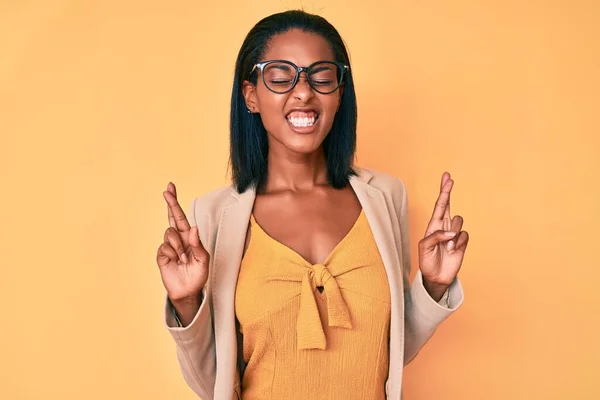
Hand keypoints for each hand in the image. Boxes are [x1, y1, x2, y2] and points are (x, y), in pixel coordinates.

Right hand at [156, 182, 208, 303]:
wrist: (188, 291)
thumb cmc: (198, 275)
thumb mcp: (203, 260)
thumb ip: (198, 245)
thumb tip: (193, 228)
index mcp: (189, 237)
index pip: (181, 217)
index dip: (174, 203)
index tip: (170, 188)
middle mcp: (179, 239)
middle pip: (172, 217)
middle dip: (170, 203)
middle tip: (167, 191)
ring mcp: (169, 246)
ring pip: (170, 234)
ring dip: (179, 246)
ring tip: (184, 259)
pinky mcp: (162, 255)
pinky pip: (165, 247)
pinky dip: (173, 254)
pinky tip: (177, 262)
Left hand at [418, 172, 468, 297]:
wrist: (436, 277)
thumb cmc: (427, 261)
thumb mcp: (425, 247)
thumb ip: (436, 236)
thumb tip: (451, 232)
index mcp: (433, 225)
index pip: (439, 205)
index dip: (443, 191)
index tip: (447, 178)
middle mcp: (444, 226)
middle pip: (448, 205)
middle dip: (448, 191)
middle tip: (449, 179)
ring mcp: (454, 234)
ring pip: (458, 221)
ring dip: (452, 234)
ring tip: (446, 246)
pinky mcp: (462, 242)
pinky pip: (464, 235)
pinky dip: (458, 243)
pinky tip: (452, 251)